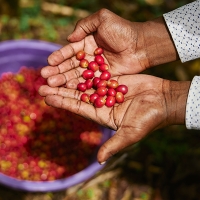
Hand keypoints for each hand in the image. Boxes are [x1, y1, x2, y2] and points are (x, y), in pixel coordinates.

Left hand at [39, 74, 189, 163]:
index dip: (63, 102)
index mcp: (102, 115)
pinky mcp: (113, 79)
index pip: (78, 108)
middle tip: (42, 84)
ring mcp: (107, 90)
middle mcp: (101, 103)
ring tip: (52, 73)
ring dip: (68, 79)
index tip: (47, 96)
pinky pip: (96, 73)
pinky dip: (84, 69)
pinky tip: (72, 64)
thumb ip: (114, 145)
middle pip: (77, 95)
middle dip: (60, 90)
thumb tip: (99, 160)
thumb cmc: (149, 118)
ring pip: (84, 83)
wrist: (163, 100)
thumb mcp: (131, 134)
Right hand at [41, 9, 177, 87]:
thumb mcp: (102, 19)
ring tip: (52, 85)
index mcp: (86, 43)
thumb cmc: (123, 30)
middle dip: (58, 71)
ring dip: (64, 81)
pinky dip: (79, 87)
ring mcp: (96, 70)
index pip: (69, 51)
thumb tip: (69, 39)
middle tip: (46, 78)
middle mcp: (89, 57)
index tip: (49, 62)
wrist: (140, 45)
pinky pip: (89, 84)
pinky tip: (68, 91)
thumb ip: (84, 26)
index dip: (59, 57)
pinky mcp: (103, 79)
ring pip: (77, 76)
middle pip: (71, 66)